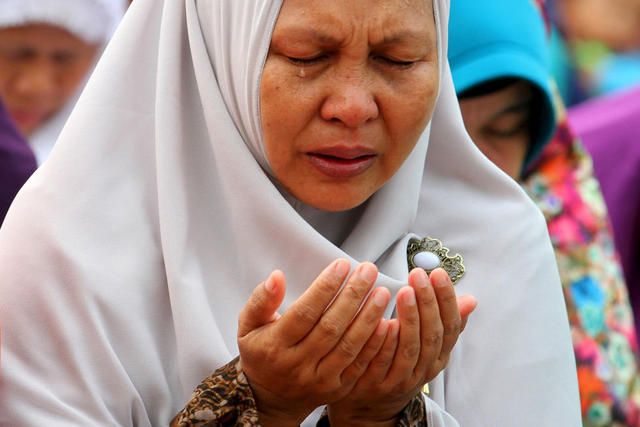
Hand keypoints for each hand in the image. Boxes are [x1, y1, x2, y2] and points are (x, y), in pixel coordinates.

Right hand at [237, 259, 391, 426]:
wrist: (270, 398)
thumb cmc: (260, 352)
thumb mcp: (248, 326)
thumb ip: (261, 301)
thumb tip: (276, 276)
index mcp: (274, 346)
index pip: (304, 313)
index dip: (324, 288)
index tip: (342, 264)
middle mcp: (297, 365)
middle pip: (330, 327)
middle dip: (352, 296)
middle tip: (368, 270)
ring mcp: (319, 380)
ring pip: (348, 346)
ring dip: (368, 317)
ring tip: (382, 292)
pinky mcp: (337, 389)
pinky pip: (360, 365)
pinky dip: (375, 344)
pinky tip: (386, 322)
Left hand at [327, 268, 476, 426]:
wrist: (375, 405)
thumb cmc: (403, 365)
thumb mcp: (429, 346)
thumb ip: (446, 322)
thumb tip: (471, 300)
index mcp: (439, 356)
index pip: (450, 326)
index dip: (446, 300)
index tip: (438, 274)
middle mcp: (425, 368)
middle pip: (432, 335)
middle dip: (428, 303)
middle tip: (419, 275)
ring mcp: (402, 378)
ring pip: (410, 348)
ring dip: (410, 318)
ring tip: (404, 291)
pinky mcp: (378, 384)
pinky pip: (383, 361)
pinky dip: (386, 341)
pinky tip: (383, 321)